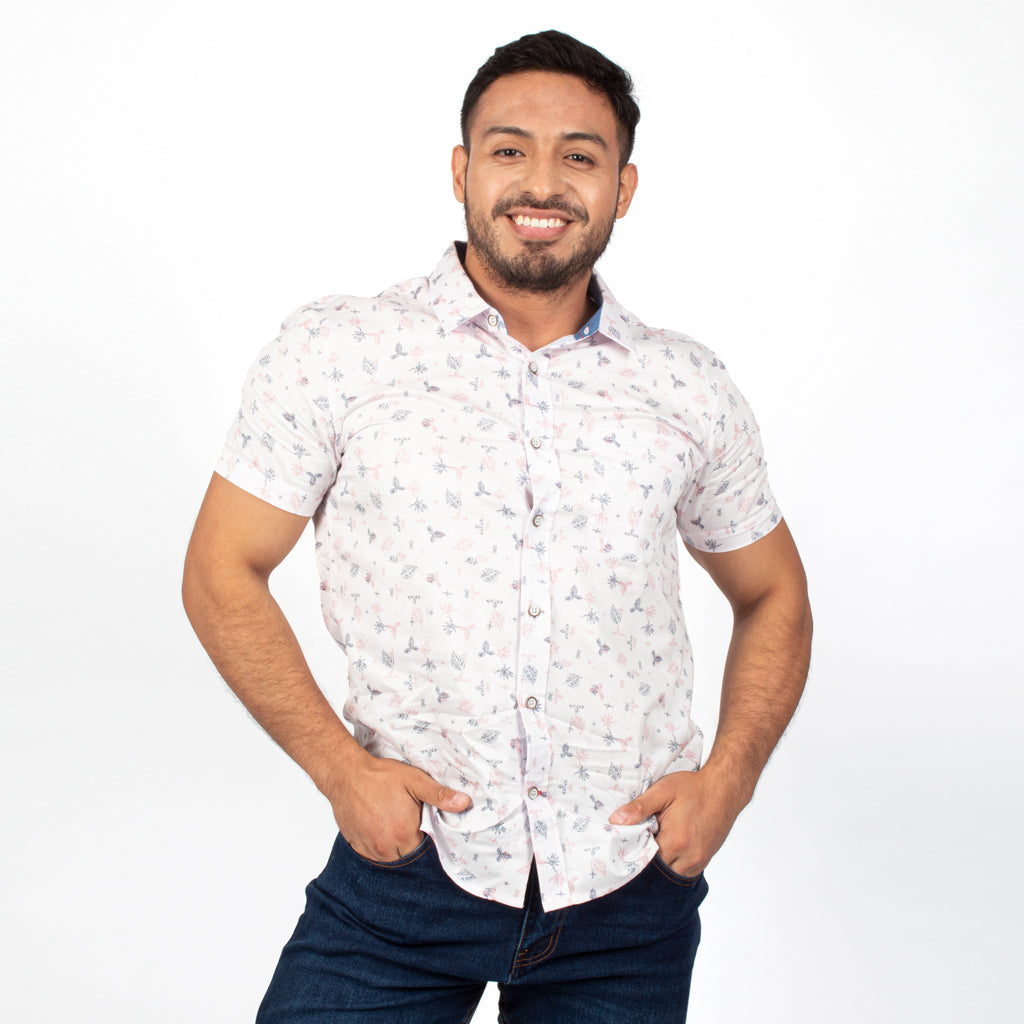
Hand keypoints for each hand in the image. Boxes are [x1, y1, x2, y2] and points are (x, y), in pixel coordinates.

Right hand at [324, 748, 471, 861]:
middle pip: (406, 854)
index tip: (420, 821)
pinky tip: (377, 824)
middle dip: (409, 840)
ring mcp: (369, 848)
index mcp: (404, 834)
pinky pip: (372, 853)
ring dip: (393, 844)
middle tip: (404, 818)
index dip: (424, 834)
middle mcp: (386, 847)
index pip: (423, 848)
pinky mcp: (355, 846)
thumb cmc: (381, 776)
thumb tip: (464, 803)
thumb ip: (440, 795)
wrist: (346, 774)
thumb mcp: (415, 781)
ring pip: (389, 856)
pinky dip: (376, 843)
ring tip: (390, 820)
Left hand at [608, 768, 744, 877]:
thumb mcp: (663, 791)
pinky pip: (684, 871)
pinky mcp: (705, 860)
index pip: (645, 860)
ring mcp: (699, 861)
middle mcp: (689, 857)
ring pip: (671, 873)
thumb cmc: (694, 788)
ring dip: (661, 863)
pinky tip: (669, 848)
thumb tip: (615, 820)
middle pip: (658, 870)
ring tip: (654, 844)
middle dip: (647, 860)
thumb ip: (639, 807)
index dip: (634, 853)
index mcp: (675, 841)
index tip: (626, 844)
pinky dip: (674, 863)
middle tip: (639, 843)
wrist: (724, 789)